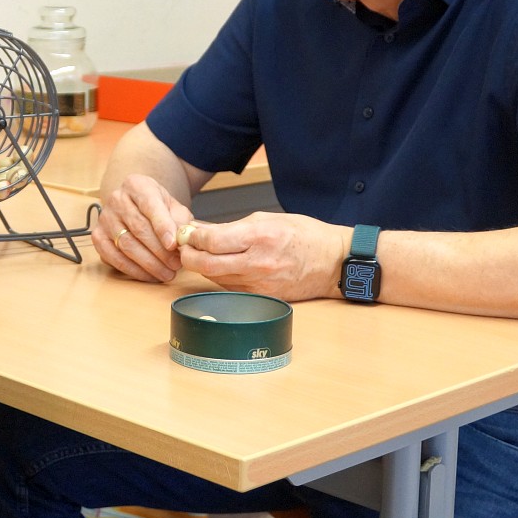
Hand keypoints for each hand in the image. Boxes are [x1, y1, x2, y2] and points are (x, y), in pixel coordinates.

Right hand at [93, 174, 194, 282]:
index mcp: (137, 186)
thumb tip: (183, 239)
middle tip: (175, 265)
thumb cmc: (157, 207)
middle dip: (159, 251)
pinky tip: (149, 275)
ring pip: (126, 245)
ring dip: (149, 264)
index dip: (162, 227)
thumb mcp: (172, 207)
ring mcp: (105, 218)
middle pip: (139, 229)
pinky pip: (114, 258)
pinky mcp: (98, 236)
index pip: (150, 206)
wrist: (134, 205)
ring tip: (166, 274)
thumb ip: (180, 221)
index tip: (173, 245)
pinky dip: (133, 270)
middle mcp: (117, 199)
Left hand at [177, 212, 348, 302]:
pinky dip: (220, 278)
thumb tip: (203, 230)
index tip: (187, 232)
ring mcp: (260, 284)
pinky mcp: (263, 298)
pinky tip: (220, 267)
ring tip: (200, 255)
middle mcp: (258, 263)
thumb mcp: (268, 219)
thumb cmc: (305, 236)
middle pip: (207, 266)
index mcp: (260, 238)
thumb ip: (234, 227)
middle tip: (185, 248)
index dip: (193, 237)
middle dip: (189, 257)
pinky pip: (231, 289)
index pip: (213, 241)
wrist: (333, 263)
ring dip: (202, 268)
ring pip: (216, 279)